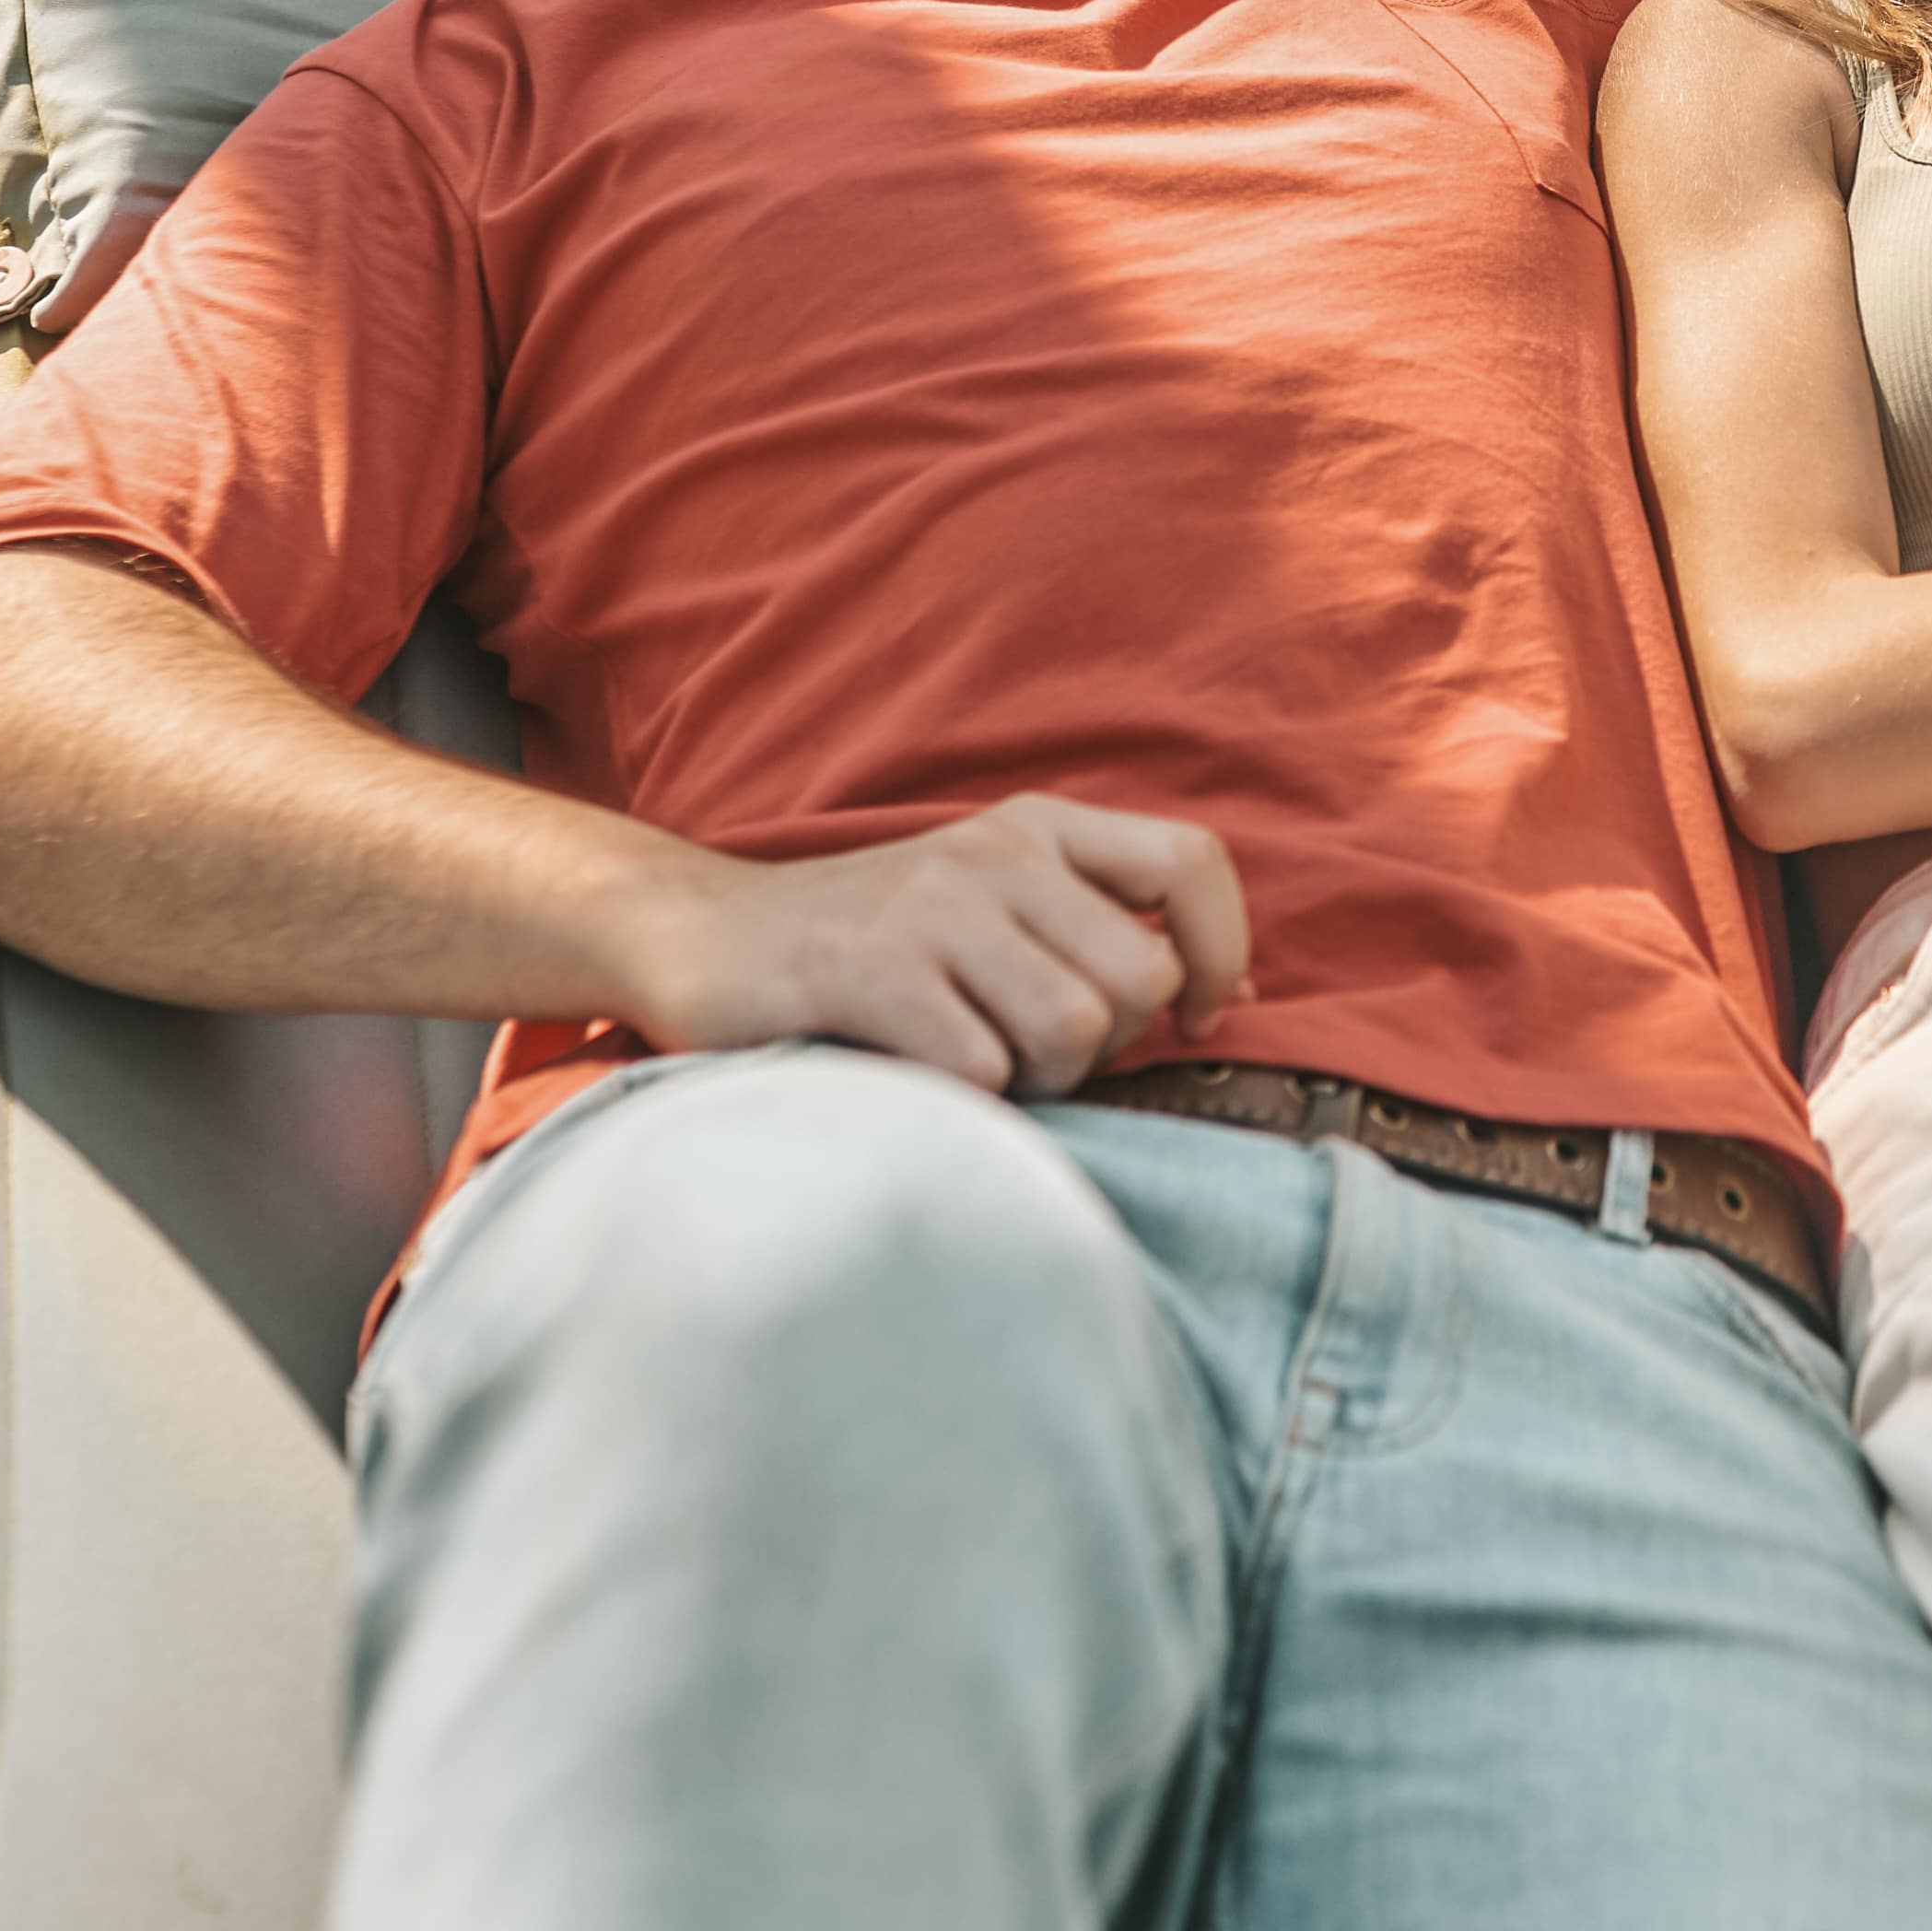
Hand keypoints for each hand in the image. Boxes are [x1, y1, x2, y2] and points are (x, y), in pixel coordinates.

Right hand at [608, 794, 1252, 1093]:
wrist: (697, 934)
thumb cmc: (869, 946)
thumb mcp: (994, 909)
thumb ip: (1104, 935)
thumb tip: (1234, 998)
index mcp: (1040, 830)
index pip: (1194, 864)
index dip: (1220, 952)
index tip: (1189, 1020)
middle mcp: (996, 853)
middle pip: (1140, 979)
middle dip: (1104, 1048)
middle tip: (1030, 1054)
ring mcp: (930, 909)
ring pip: (1074, 1028)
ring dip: (1033, 1079)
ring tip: (970, 1065)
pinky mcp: (866, 972)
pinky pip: (980, 1068)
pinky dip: (961, 1100)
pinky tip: (912, 1076)